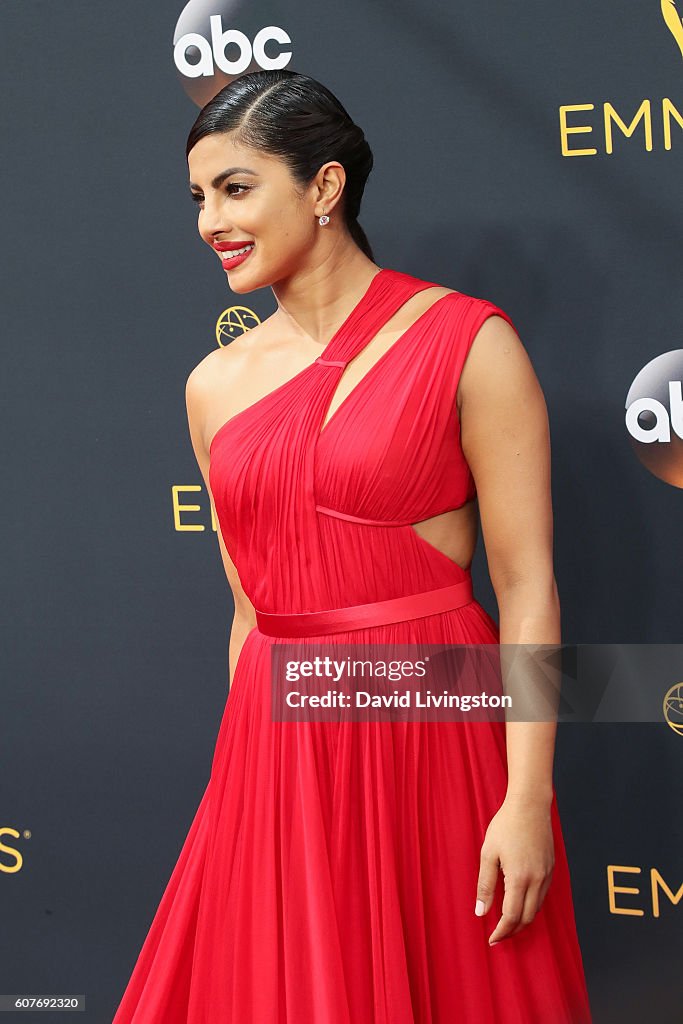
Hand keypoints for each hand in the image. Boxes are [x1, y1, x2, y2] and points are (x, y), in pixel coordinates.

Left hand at [474, 794, 554, 945]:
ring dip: (523, 920)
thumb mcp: (488, 853)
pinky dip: (531, 906)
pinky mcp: (551, 868)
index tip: (491, 939)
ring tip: (507, 923)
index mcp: (519, 878)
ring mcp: (547, 874)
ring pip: (537, 909)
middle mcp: (537, 880)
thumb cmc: (505, 826)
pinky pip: (542, 896)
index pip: (511, 917)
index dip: (501, 932)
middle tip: (498, 935)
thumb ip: (485, 885)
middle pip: (527, 918)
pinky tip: (520, 903)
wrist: (530, 805)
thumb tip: (481, 912)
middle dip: (513, 931)